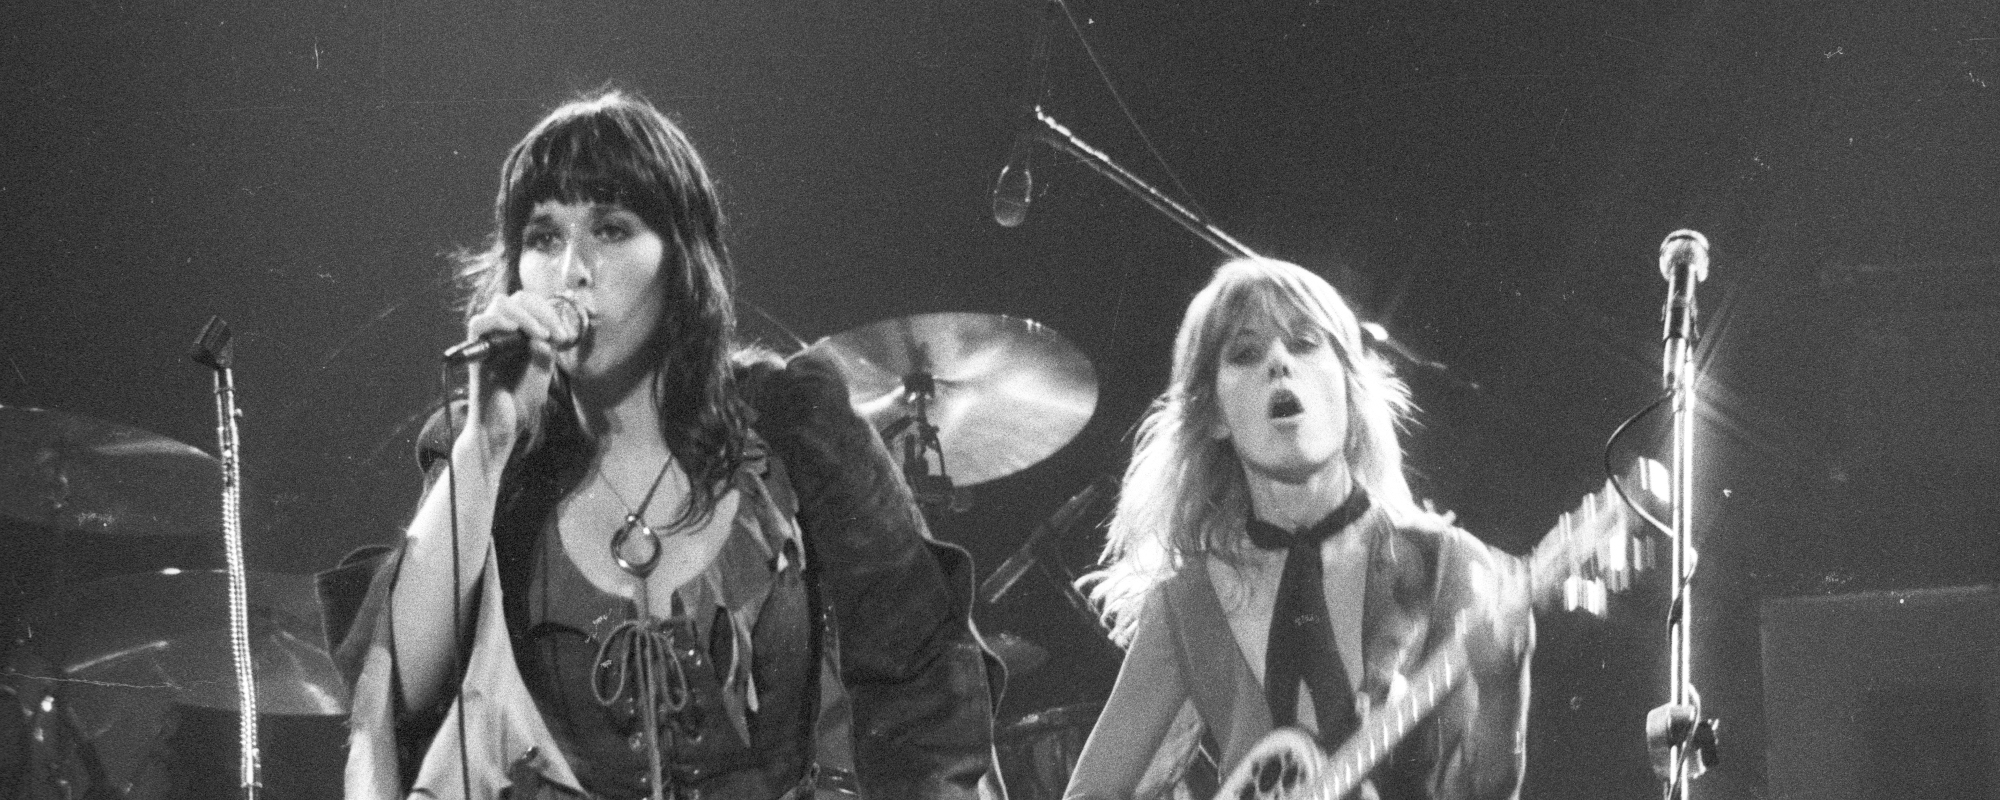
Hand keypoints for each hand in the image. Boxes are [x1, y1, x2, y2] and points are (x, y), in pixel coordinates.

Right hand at [463, 291, 585, 452]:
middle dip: (540, 310)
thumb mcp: (543, 370)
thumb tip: (544, 332)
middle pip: (515, 298)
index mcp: (520, 334)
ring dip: (524, 313)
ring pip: (499, 304)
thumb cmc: (521, 401)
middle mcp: (503, 332)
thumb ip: (545, 347)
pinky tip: (514, 329)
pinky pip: (478, 323)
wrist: (504, 427)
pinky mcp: (476, 352)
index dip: (549, 312)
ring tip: (539, 333)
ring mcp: (489, 340)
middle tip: (554, 334)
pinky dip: (498, 320)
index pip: (531, 304)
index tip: (564, 336)